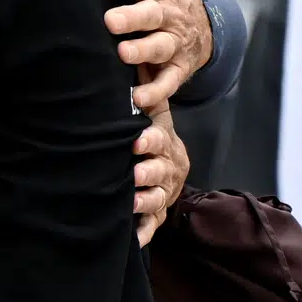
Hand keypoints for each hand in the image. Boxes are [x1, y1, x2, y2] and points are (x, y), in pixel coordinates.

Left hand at [72, 0, 211, 108]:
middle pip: (152, 13)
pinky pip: (170, 81)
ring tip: (123, 54)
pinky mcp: (178, 68)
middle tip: (110, 21)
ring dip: (143, 50)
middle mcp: (166, 11)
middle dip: (133, 17)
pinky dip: (157, 91)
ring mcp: (174, 40)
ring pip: (161, 45)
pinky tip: (139, 100)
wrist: (193, 19)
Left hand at [131, 73, 188, 245]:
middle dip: (149, 172)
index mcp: (163, 142)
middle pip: (161, 171)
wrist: (170, 162)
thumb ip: (146, 93)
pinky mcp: (157, 213)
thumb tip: (138, 61)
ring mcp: (164, 192)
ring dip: (146, 201)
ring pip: (158, 198)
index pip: (159, 140)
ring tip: (132, 202)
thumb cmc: (152, 134)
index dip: (150, 141)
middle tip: (135, 173)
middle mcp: (167, 168)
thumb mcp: (153, 113)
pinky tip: (133, 240)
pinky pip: (152, 225)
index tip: (136, 140)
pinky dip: (144, 232)